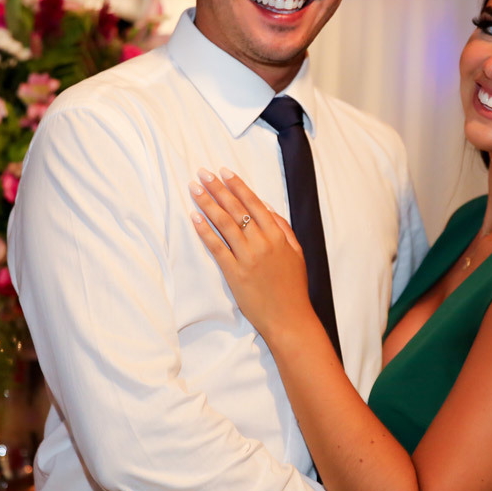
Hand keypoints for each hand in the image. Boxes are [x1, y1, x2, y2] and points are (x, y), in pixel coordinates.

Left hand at [190, 168, 311, 335]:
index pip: (254, 203)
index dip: (238, 186)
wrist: (290, 318)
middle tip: (203, 173)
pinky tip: (195, 218)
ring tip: (195, 189)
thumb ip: (283, 228)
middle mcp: (263, 243)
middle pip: (236, 209)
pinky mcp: (235, 274)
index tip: (224, 172)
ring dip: (208, 203)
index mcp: (278, 236)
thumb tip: (267, 207)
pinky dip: (205, 231)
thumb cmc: (293, 288)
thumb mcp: (296, 253)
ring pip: (225, 224)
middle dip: (218, 188)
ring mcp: (248, 258)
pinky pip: (217, 247)